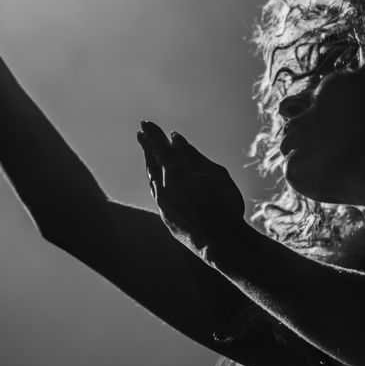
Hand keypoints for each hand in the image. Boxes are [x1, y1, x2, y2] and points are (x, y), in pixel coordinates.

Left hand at [137, 120, 248, 261]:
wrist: (222, 242)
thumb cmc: (225, 204)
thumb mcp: (215, 173)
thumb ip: (192, 155)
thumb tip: (175, 139)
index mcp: (175, 171)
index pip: (159, 146)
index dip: (152, 133)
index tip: (145, 123)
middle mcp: (163, 187)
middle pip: (151, 162)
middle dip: (147, 147)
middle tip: (140, 134)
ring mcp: (163, 204)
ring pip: (152, 180)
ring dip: (150, 165)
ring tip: (149, 156)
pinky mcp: (166, 218)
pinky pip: (157, 194)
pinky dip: (157, 182)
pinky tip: (160, 182)